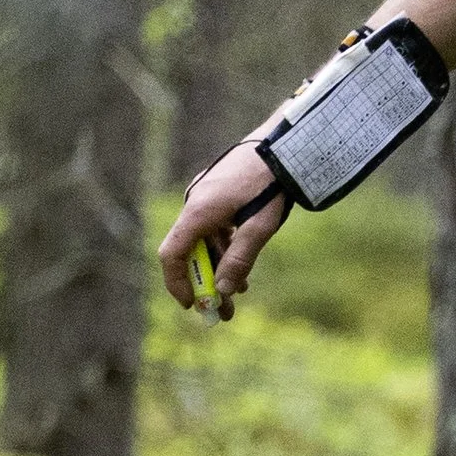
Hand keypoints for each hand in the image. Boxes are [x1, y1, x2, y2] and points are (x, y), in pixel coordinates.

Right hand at [156, 140, 288, 317]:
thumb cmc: (271, 184)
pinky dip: (225, 248)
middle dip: (205, 282)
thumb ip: (239, 260)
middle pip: (190, 252)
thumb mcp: (259, 228)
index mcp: (197, 212)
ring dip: (218, 267)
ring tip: (240, 292)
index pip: (172, 255)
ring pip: (204, 241)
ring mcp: (205, 196)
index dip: (177, 283)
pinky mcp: (218, 192)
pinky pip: (214, 227)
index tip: (192, 305)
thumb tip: (223, 290)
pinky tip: (242, 267)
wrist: (283, 144)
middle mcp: (195, 203)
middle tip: (222, 311)